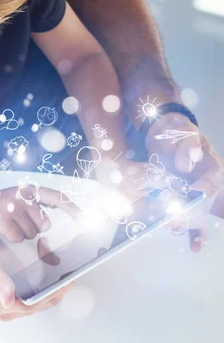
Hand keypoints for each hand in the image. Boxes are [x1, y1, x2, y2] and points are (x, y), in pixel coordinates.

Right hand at [0, 185, 78, 241]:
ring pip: (31, 233)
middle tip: (15, 221)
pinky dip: (10, 238)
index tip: (84, 217)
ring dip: (20, 233)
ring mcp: (12, 205)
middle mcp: (22, 194)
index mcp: (27, 189)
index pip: (54, 196)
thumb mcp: (15, 201)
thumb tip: (50, 221)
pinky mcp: (3, 218)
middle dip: (33, 228)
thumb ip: (34, 208)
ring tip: (6, 224)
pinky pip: (17, 237)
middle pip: (43, 223)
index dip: (70, 207)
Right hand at [0, 236, 71, 320]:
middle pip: (38, 303)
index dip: (49, 295)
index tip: (64, 282)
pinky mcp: (17, 293)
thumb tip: (7, 300)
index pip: (30, 305)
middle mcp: (5, 307)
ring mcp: (11, 302)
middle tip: (69, 272)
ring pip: (40, 298)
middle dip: (55, 288)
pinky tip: (51, 264)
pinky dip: (47, 281)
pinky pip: (37, 292)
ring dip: (53, 284)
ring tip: (63, 267)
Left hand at [146, 113, 223, 250]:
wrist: (162, 136)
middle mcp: (207, 186)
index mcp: (213, 168)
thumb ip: (187, 146)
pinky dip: (190, 231)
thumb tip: (186, 164)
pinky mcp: (180, 200)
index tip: (194, 193)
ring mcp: (194, 195)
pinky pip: (188, 218)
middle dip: (197, 214)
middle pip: (208, 204)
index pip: (213, 181)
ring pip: (200, 216)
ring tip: (176, 228)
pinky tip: (190, 243)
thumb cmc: (178, 132)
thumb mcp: (184, 132)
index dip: (204, 188)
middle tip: (182, 219)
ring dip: (190, 225)